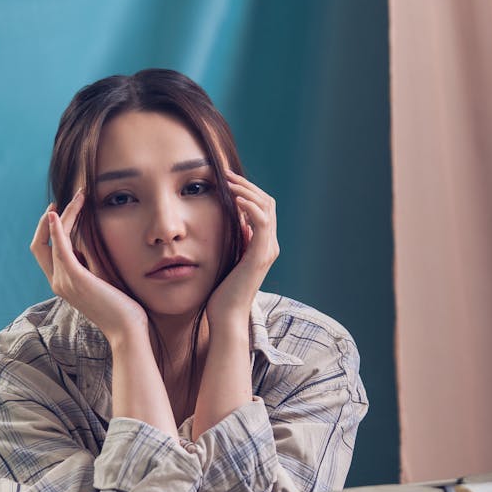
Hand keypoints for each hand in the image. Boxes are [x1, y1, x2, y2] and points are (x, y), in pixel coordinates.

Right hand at [30, 191, 148, 343]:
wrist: (127, 330)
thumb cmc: (121, 308)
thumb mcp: (102, 281)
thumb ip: (91, 265)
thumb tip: (89, 245)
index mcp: (62, 284)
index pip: (46, 251)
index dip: (49, 229)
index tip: (62, 210)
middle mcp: (57, 282)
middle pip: (41, 243)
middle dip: (50, 219)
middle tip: (72, 198)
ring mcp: (63, 281)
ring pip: (53, 239)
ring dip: (66, 214)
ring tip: (81, 196)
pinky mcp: (74, 277)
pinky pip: (59, 247)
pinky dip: (55, 229)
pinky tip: (55, 213)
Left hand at [205, 171, 278, 329]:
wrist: (226, 317)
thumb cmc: (222, 293)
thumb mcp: (228, 260)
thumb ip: (235, 242)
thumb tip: (234, 222)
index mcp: (263, 246)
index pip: (263, 208)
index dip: (247, 191)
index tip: (226, 181)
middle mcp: (269, 246)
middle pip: (267, 203)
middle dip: (247, 185)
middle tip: (226, 174)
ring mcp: (267, 250)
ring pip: (266, 207)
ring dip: (247, 190)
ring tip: (228, 181)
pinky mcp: (260, 255)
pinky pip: (262, 221)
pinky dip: (250, 206)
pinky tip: (234, 198)